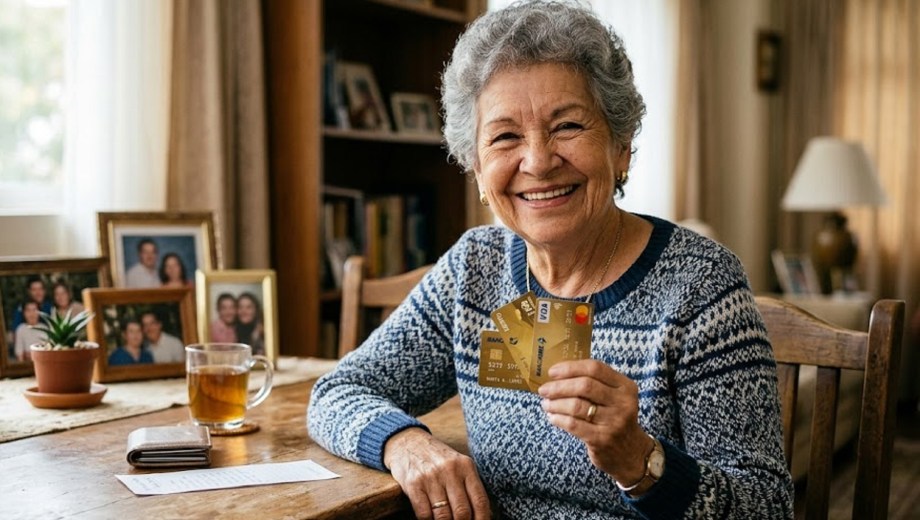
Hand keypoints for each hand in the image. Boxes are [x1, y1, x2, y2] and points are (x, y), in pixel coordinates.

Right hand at [383, 428, 490, 519]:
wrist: (408, 441)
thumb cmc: (437, 459)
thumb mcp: (458, 466)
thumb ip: (470, 487)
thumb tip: (486, 515)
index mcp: (466, 466)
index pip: (480, 501)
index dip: (482, 519)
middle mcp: (449, 470)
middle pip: (462, 512)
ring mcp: (430, 477)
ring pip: (443, 516)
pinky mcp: (413, 484)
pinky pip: (424, 514)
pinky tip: (430, 518)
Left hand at [538, 359, 652, 485]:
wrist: (631, 454)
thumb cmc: (615, 420)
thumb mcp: (615, 398)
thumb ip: (595, 384)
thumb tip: (559, 375)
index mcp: (625, 387)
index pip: (595, 368)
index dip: (570, 368)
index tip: (552, 372)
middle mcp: (622, 402)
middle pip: (585, 385)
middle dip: (559, 386)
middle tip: (543, 390)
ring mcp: (614, 422)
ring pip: (576, 405)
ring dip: (556, 403)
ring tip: (546, 404)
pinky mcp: (602, 439)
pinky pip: (573, 424)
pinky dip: (558, 419)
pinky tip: (553, 417)